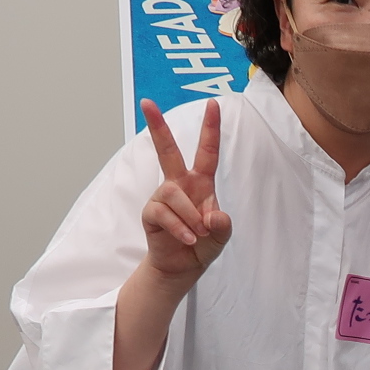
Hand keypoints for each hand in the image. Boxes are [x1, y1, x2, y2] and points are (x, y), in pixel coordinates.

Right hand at [140, 99, 231, 283]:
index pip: (206, 151)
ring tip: (199, 233)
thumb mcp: (221, 236)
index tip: (213, 104)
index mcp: (201, 182)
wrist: (183, 267)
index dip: (210, 128)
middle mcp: (180, 184)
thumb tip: (214, 216)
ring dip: (189, 215)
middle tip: (147, 102)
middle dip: (157, 126)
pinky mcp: (151, 213)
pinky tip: (188, 239)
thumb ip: (223, 226)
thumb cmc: (203, 244)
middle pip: (167, 150)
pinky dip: (180, 228)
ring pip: (172, 193)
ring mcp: (163, 197)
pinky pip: (163, 213)